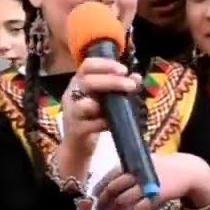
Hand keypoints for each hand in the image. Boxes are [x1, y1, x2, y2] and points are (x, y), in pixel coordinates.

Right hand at [58, 57, 142, 173]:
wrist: (76, 145)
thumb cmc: (91, 117)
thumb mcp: (104, 100)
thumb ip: (118, 87)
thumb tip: (137, 77)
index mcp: (78, 82)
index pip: (88, 65)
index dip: (106, 64)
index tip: (124, 70)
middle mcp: (71, 94)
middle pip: (88, 82)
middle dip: (112, 82)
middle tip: (132, 86)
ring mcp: (71, 113)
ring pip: (85, 105)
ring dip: (106, 104)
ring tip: (122, 106)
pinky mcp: (76, 130)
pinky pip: (91, 125)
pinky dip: (104, 123)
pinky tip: (114, 123)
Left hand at [93, 153, 209, 209]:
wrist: (186, 172)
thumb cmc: (161, 168)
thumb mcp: (143, 163)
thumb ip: (127, 172)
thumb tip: (106, 187)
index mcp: (133, 164)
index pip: (110, 175)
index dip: (100, 187)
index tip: (94, 195)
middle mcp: (138, 174)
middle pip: (114, 189)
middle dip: (104, 202)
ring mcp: (147, 186)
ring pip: (124, 202)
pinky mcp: (156, 198)